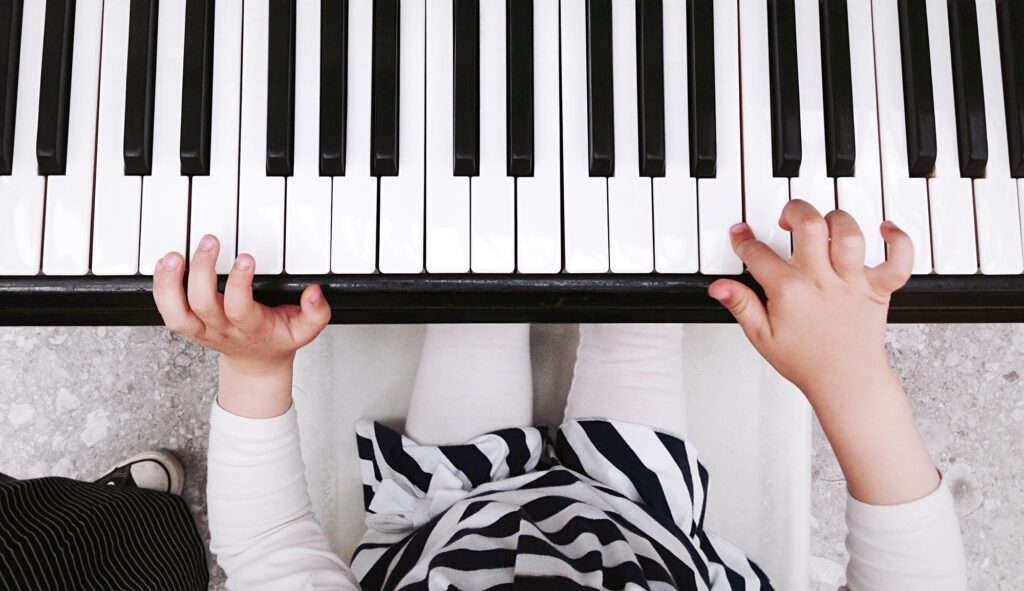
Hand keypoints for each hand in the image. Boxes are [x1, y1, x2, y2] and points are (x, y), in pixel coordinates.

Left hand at [152, 235, 330, 377]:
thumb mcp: (305, 330)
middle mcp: (222, 329)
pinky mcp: (188, 323)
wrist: (256, 362)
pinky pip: (167, 309)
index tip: (245, 258)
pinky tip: (166, 264)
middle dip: (202, 271)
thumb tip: (313, 292)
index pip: (239, 308)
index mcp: (251, 328)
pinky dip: (161, 287)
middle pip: (203, 304)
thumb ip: (316, 313)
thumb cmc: (276, 340)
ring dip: (170, 283)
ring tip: (173, 257)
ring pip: (176, 312)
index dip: (239, 283)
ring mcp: (201, 328)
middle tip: (209, 242)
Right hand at [708, 200, 912, 398]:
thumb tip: (719, 286)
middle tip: (787, 219)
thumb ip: (741, 305)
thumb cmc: (806, 362)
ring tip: (825, 227)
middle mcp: (821, 280)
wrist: (845, 382)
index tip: (741, 235)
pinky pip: (899, 258)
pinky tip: (886, 230)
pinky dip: (898, 240)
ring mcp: (852, 282)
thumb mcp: (762, 336)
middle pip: (808, 223)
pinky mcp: (879, 289)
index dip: (744, 240)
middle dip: (794, 211)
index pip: (758, 253)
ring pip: (848, 232)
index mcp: (789, 291)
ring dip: (836, 220)